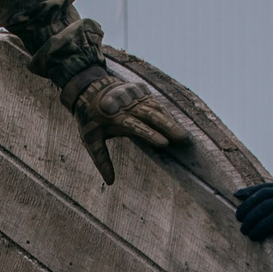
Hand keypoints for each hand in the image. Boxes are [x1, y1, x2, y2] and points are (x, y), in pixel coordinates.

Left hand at [60, 61, 189, 183]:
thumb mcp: (89, 139)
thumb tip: (110, 182)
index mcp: (114, 116)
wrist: (90, 89)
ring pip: (156, 109)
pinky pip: (156, 104)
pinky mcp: (142, 93)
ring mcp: (136, 97)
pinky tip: (176, 125)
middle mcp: (127, 105)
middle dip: (167, 126)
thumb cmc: (90, 119)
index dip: (150, 134)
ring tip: (183, 135)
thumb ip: (101, 160)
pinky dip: (166, 114)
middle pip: (150, 115)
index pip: (135, 126)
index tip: (165, 144)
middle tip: (182, 138)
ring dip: (170, 121)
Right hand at [233, 181, 272, 246]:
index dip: (262, 227)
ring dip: (247, 205)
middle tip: (243, 230)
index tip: (252, 237)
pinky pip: (263, 186)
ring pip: (262, 194)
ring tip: (238, 217)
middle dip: (252, 218)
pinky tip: (236, 195)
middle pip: (266, 205)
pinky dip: (249, 191)